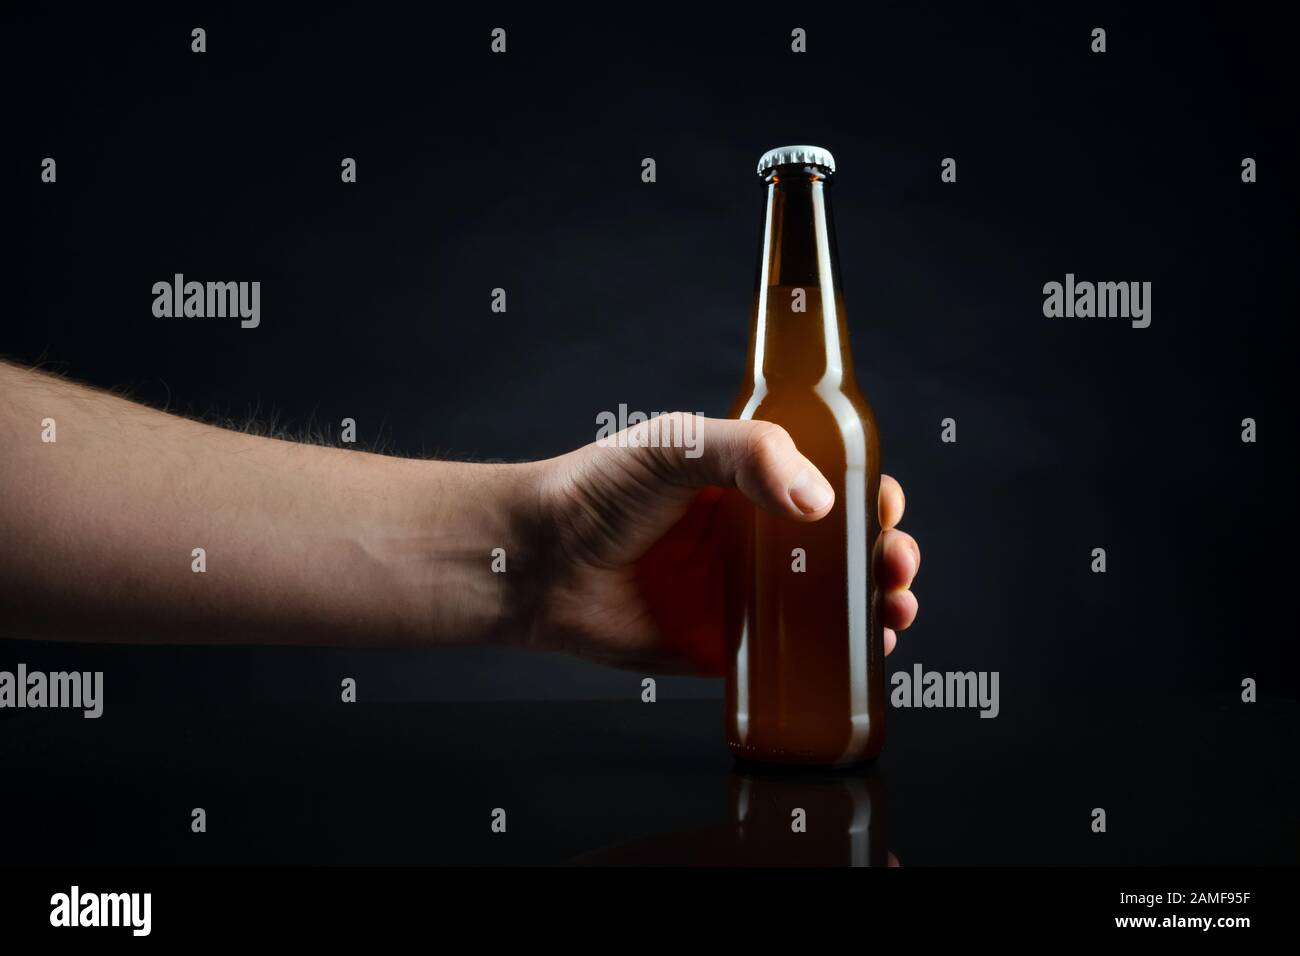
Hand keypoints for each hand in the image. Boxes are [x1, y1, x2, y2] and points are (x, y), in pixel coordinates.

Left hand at [530, 414, 919, 673]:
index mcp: (749, 481)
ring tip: (894, 611)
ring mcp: (741, 593)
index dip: (871, 493)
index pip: (830, 482)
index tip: (886, 506)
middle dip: (887, 555)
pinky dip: (836, 659)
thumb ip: (750, 454)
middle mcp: (753, 537)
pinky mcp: (723, 646)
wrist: (537, 561)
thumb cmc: (595, 490)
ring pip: (831, 604)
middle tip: (896, 564)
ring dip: (878, 607)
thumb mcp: (677, 445)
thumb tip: (821, 501)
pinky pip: (791, 655)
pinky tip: (866, 656)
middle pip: (844, 546)